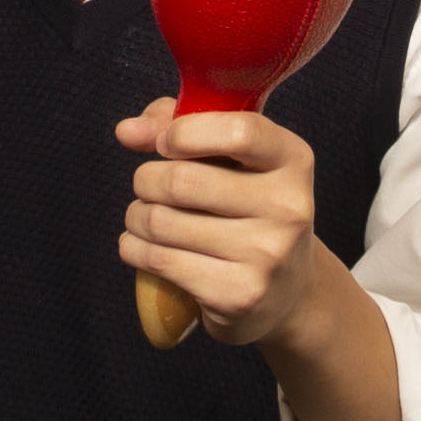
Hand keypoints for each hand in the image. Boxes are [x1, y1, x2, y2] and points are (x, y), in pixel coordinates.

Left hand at [116, 103, 337, 346]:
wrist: (286, 291)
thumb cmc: (247, 209)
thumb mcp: (233, 158)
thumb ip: (181, 125)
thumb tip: (128, 131)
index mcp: (293, 161)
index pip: (239, 132)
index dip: (185, 132)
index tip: (165, 143)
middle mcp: (288, 208)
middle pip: (182, 181)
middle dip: (146, 179)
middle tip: (148, 186)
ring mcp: (266, 256)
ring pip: (161, 222)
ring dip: (136, 216)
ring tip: (145, 218)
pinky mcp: (239, 295)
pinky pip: (159, 261)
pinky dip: (134, 248)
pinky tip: (144, 247)